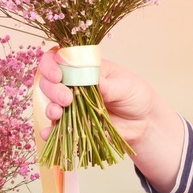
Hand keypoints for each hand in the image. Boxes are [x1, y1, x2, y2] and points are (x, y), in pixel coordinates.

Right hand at [37, 49, 184, 192]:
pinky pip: (56, 128)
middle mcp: (73, 84)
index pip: (58, 58)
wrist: (144, 122)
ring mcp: (71, 105)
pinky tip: (49, 134)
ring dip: (50, 108)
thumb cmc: (135, 95)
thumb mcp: (125, 86)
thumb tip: (92, 80)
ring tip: (58, 113)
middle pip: (48, 81)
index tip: (58, 75)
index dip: (51, 64)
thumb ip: (107, 85)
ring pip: (50, 103)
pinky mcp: (73, 124)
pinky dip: (49, 131)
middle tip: (66, 98)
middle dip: (52, 89)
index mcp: (84, 66)